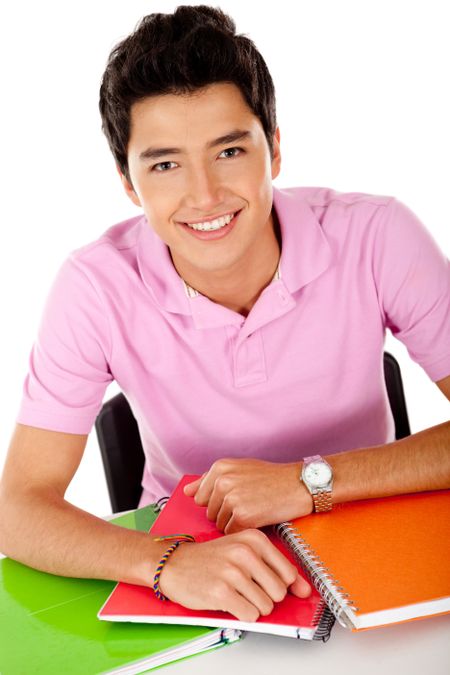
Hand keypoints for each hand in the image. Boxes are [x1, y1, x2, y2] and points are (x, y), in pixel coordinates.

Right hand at [159, 528, 310, 621]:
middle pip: (279, 592)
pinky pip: (249, 615)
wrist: (174, 563)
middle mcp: (245, 553)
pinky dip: (241, 614)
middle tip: (246, 588)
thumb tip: (305, 590)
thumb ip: (275, 568)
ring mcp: (233, 572)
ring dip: (252, 606)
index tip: (270, 585)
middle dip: (265, 596)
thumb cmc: (210, 558)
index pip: (289, 573)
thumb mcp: (242, 551)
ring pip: (266, 606)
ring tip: (235, 593)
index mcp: (254, 539)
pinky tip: (228, 600)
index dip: (283, 586)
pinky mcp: (221, 592)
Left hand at [184, 458, 312, 532]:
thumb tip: (187, 492)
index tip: (234, 500)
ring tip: (254, 509)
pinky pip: (231, 532)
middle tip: (248, 503)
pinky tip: (257, 518)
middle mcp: (222, 481)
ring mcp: (232, 499)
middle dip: (225, 513)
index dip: (217, 502)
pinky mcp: (242, 516)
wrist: (299, 485)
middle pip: (209, 512)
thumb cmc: (271, 478)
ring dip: (234, 523)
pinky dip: (243, 530)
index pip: (201, 497)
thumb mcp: (239, 469)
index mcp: (219, 467)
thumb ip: (210, 480)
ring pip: (219, 524)